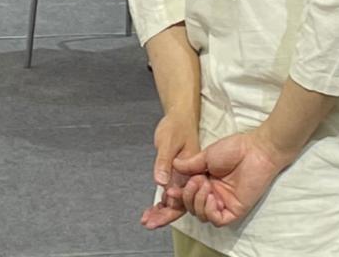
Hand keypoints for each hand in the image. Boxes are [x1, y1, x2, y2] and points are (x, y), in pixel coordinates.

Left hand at [142, 112, 199, 229]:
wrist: (179, 116)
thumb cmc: (176, 126)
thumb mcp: (168, 142)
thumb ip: (164, 162)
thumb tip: (160, 181)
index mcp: (192, 171)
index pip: (185, 198)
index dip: (171, 211)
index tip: (156, 218)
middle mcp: (190, 178)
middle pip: (181, 204)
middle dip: (164, 216)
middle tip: (148, 223)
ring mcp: (183, 178)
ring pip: (176, 201)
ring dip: (162, 212)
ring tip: (146, 219)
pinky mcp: (176, 175)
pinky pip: (172, 193)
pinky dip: (162, 203)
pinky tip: (152, 209)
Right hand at [177, 129, 292, 227]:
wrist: (255, 150)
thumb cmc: (234, 149)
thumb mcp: (207, 156)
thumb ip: (190, 165)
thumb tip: (174, 166)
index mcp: (206, 182)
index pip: (188, 195)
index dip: (178, 196)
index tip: (169, 191)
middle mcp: (214, 194)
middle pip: (192, 207)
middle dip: (188, 197)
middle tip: (194, 181)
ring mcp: (224, 203)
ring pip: (202, 215)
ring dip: (198, 202)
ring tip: (205, 185)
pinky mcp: (235, 210)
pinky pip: (218, 220)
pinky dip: (210, 211)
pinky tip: (211, 198)